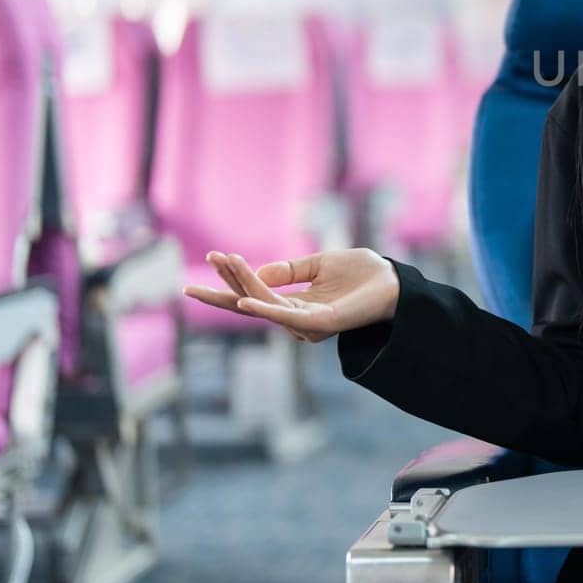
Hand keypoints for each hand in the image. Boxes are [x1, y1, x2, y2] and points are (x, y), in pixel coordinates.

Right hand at [183, 248, 399, 342]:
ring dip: (242, 283)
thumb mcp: (320, 264)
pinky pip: (286, 315)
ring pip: (264, 303)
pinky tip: (245, 301)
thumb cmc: (362, 274)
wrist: (395, 282)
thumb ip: (290, 269)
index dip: (233, 278)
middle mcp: (296, 318)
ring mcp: (306, 324)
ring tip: (223, 262)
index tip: (212, 258)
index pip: (254, 293)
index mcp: (295, 304)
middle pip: (250, 304)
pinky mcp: (320, 324)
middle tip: (187, 286)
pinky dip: (265, 308)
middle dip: (222, 291)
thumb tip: (258, 271)